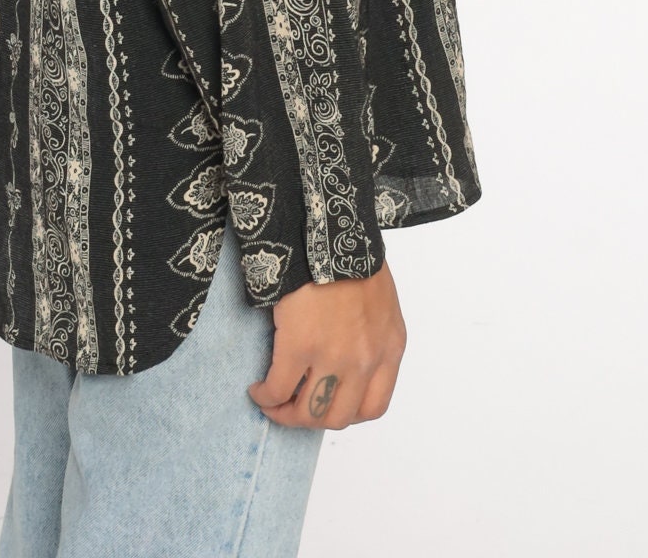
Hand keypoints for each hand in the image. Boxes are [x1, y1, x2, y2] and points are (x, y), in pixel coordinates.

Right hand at [246, 258, 405, 428]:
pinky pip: (278, 390)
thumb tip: (343, 353)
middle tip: (293, 407)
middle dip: (313, 418)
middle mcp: (365, 360)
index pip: (374, 406)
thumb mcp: (379, 301)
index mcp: (389, 347)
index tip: (327, 403)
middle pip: (339, 416)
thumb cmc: (352, 254)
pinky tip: (257, 389)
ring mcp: (334, 357)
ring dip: (287, 414)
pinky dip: (265, 397)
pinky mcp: (300, 346)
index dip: (347, 412)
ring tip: (272, 402)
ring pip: (309, 413)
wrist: (330, 230)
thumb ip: (370, 334)